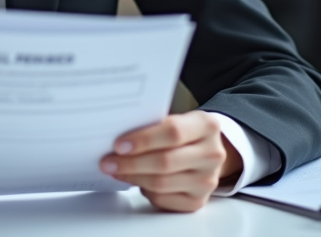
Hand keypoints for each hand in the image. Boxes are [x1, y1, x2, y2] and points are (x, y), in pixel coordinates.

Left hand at [99, 111, 241, 211]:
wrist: (209, 153)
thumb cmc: (186, 134)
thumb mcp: (178, 120)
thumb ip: (154, 125)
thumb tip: (119, 140)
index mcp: (207, 126)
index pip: (173, 132)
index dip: (143, 139)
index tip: (119, 145)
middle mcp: (212, 154)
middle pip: (165, 162)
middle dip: (131, 162)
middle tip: (108, 162)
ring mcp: (207, 181)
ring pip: (161, 183)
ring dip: (133, 177)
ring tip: (117, 170)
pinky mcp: (197, 201)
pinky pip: (163, 199)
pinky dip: (145, 190)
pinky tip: (136, 180)